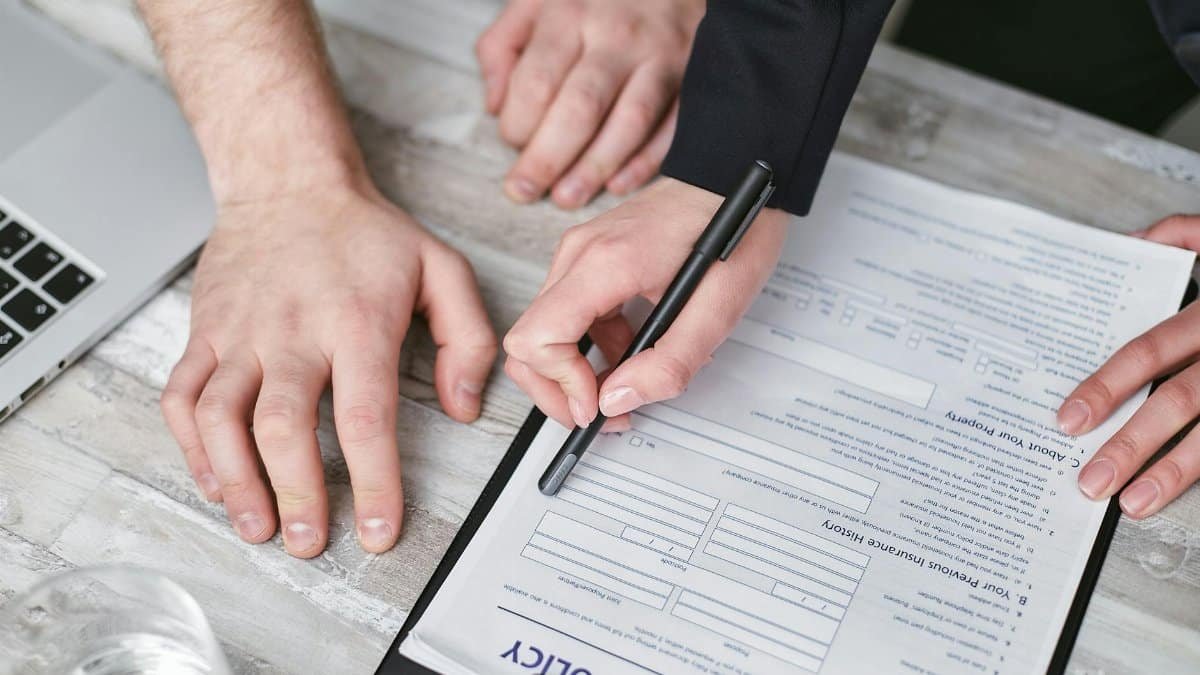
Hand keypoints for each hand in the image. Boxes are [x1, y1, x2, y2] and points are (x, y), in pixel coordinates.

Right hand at [160, 183, 496, 557]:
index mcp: (356, 322)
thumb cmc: (366, 232)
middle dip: (297, 493)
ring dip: (235, 481)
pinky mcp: (205, 332)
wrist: (289, 181)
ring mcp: (241, 333)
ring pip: (221, 417)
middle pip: (285, 425)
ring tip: (257, 527)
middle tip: (311, 542)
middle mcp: (292, 331)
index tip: (379, 531)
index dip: (374, 482)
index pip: (365, 416)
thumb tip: (463, 407)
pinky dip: (191, 446)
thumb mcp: (442, 269)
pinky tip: (214, 481)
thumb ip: (468, 339)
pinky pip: (181, 396)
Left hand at [476, 0, 703, 208]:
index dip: (517, 124)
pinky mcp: (690, 76)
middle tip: (524, 191)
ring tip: (567, 197)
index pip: (537, 82)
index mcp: (570, 14)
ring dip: (594, 169)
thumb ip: (503, 48)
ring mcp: (659, 57)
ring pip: (628, 124)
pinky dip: (645, 162)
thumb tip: (495, 108)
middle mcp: (616, 37)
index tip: (512, 143)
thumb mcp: (535, 0)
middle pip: (580, 109)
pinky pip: (670, 128)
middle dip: (547, 159)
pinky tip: (617, 185)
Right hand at [503, 177, 786, 429]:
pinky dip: (592, 347)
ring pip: (544, 332)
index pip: (536, 338)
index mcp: (604, 264)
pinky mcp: (589, 258)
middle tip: (603, 415)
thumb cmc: (734, 230)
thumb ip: (668, 364)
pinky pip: (568, 315)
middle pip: (527, 342)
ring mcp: (579, 253)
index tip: (598, 406)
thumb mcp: (718, 310)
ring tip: (630, 384)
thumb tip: (615, 402)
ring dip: (578, 372)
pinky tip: (635, 350)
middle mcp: (578, 255)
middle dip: (558, 390)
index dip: (560, 385)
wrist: (736, 175)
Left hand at [1058, 214, 1199, 518]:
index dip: (1107, 386)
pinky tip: (1180, 496)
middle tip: (1089, 481)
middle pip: (1181, 400)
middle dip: (1131, 444)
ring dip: (1174, 472)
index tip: (1068, 420)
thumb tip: (1129, 244)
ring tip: (1132, 504)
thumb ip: (1183, 235)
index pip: (1151, 350)